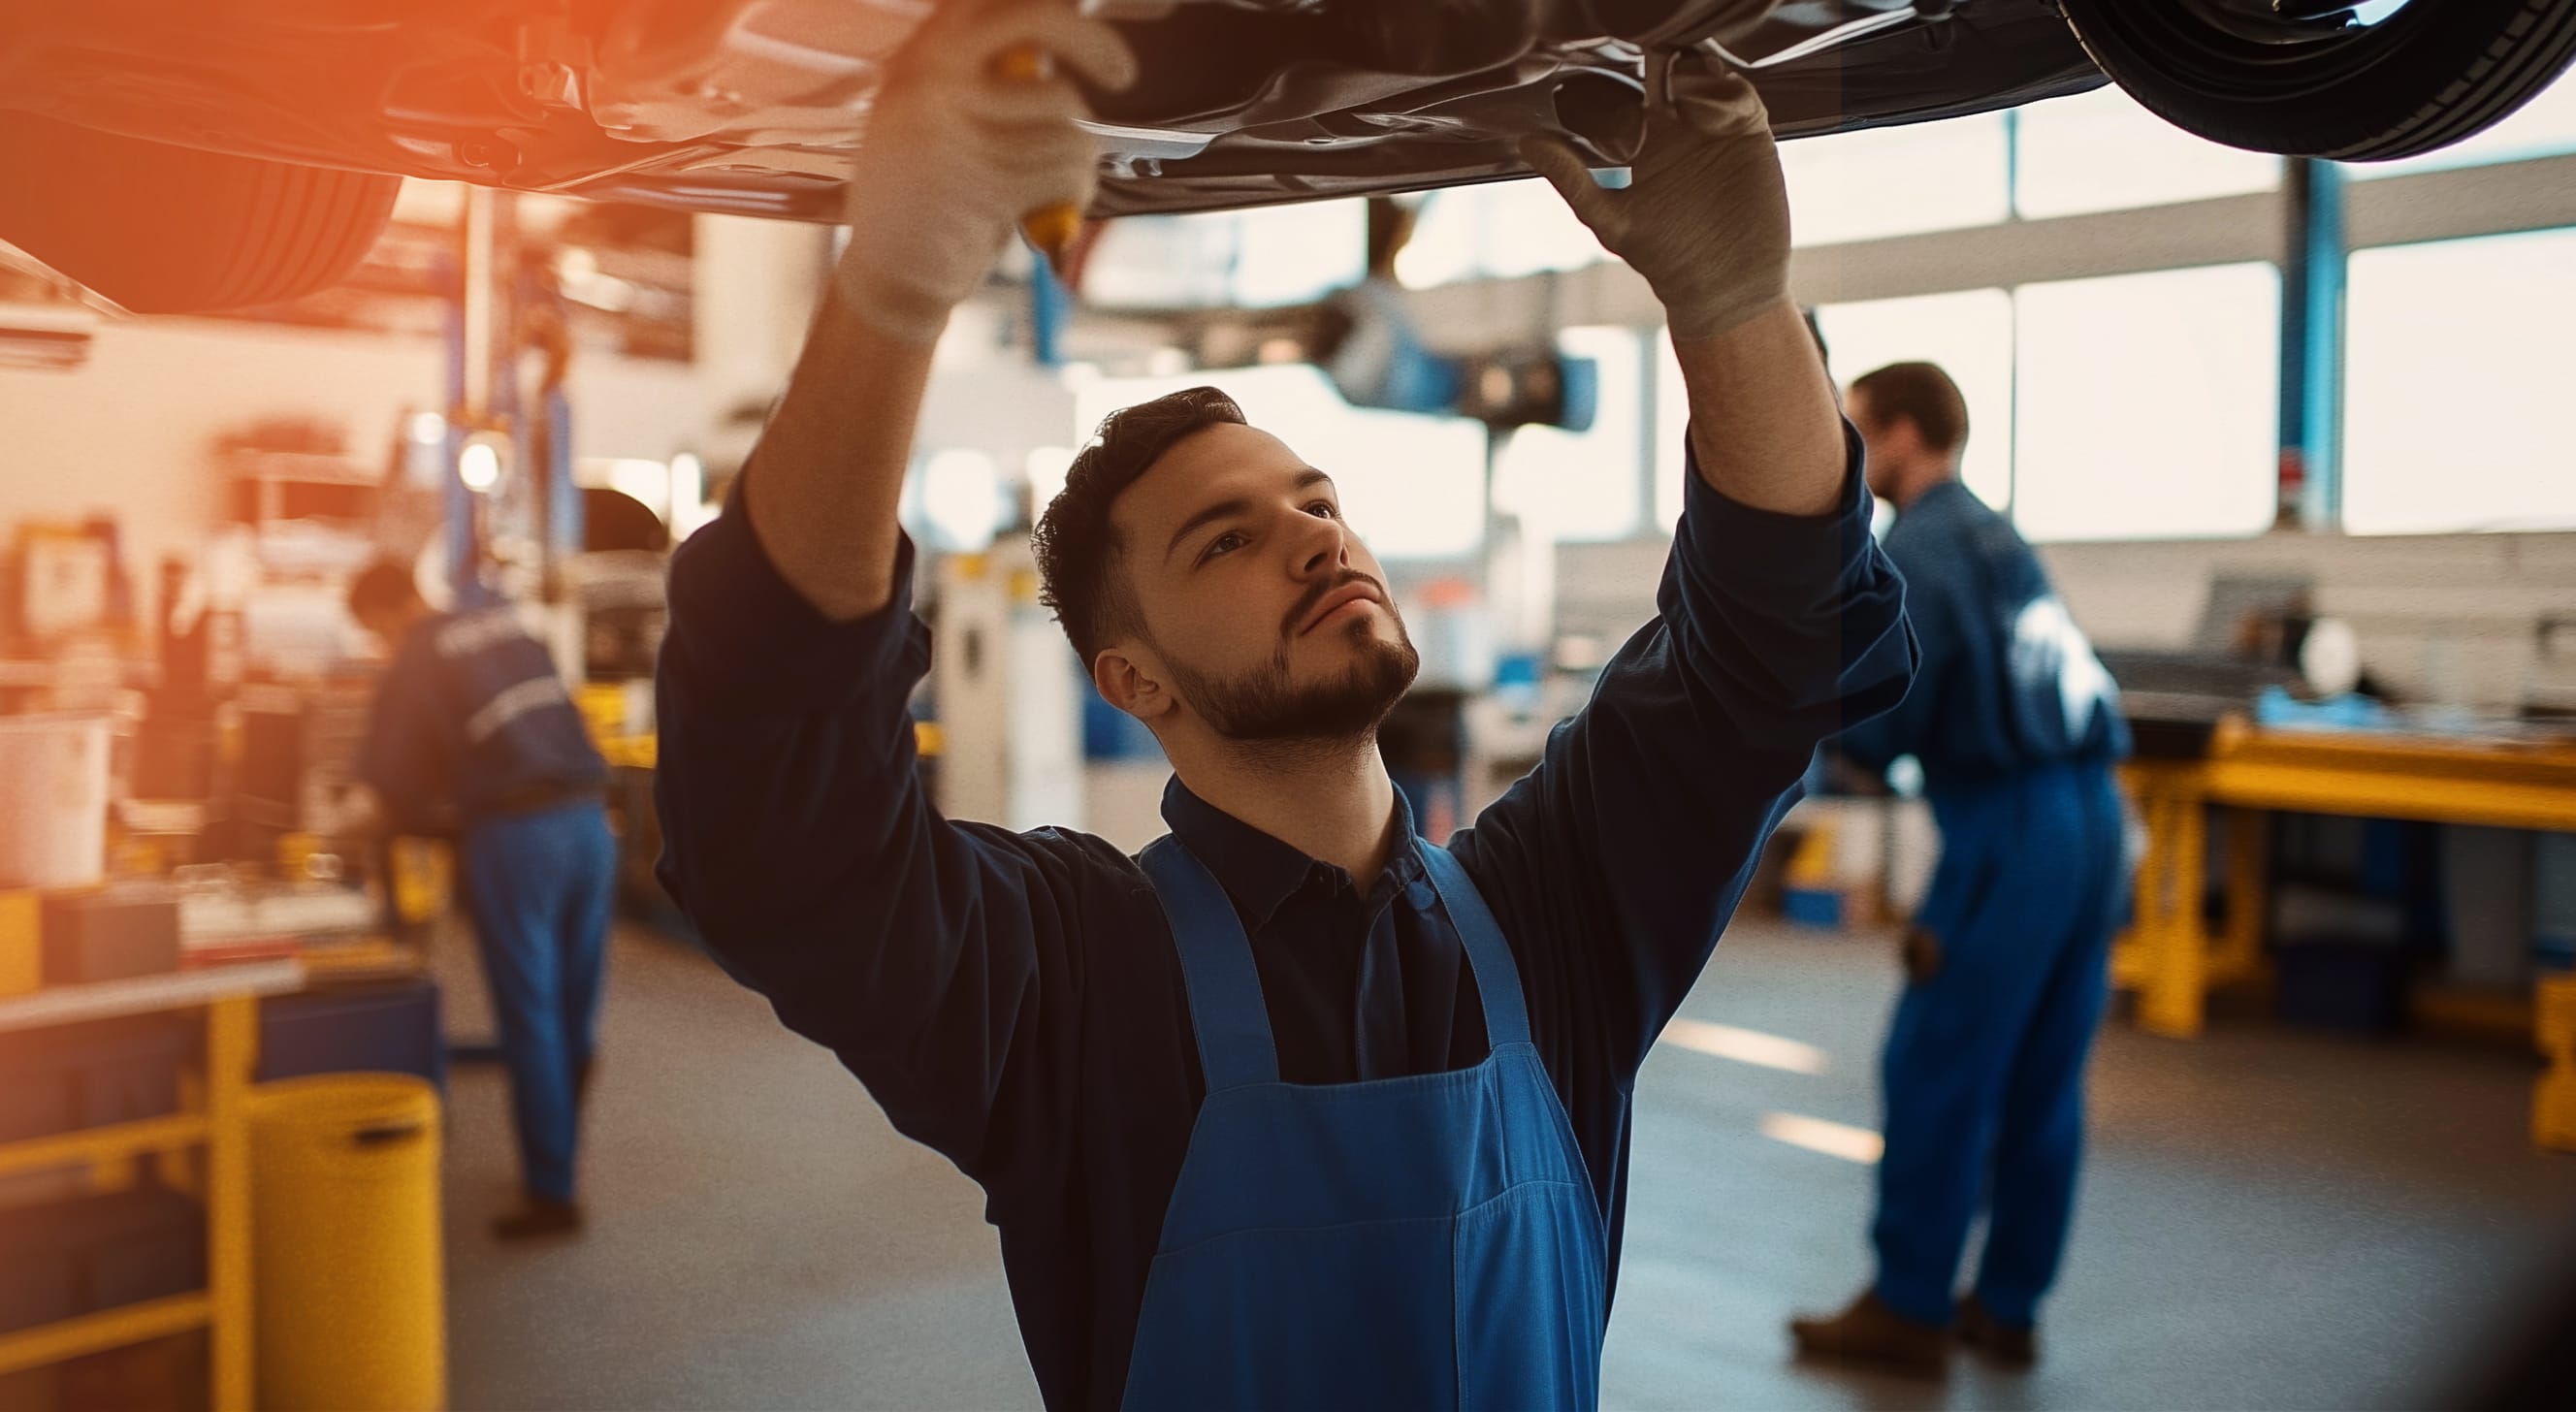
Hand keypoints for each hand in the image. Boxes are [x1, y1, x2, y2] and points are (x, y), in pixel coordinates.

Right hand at [835, 0, 1136, 342]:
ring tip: (1049, 183)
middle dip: (1095, 44)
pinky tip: (1049, 208)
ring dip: (1078, 155)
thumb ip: (983, 75)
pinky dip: (1077, 189)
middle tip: (1121, 75)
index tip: (1087, 15)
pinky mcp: (986, 180)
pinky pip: (1069, 164)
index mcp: (921, 56)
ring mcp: (956, 127)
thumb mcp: (936, 117)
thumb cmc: (930, 199)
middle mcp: (931, 78)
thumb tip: (1062, 32)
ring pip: (1068, 112)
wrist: (893, 281)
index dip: (1056, 8)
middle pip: (1038, 22)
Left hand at [1521, 54, 1790, 342]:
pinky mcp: (1750, 136)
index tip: (1615, 86)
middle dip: (1662, 63)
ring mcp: (1715, 131)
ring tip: (1679, 95)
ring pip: (1704, 75)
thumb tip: (1528, 143)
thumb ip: (1571, 179)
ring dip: (1693, 73)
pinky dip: (1724, 93)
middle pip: (1670, 72)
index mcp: (1642, 143)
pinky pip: (1739, 97)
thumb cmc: (1664, 259)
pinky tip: (1709, 116)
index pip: (1630, 93)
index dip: (1623, 81)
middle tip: (1653, 73)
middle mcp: (1678, 131)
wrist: (1723, 285)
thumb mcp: (1610, 218)